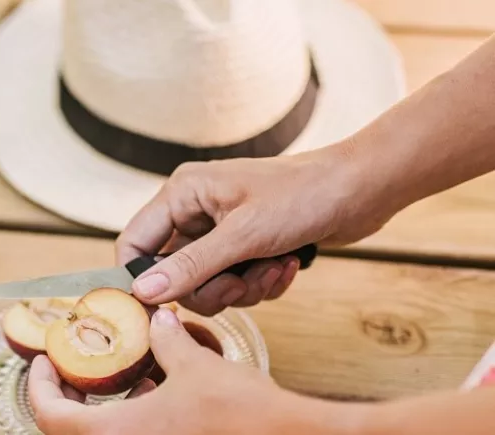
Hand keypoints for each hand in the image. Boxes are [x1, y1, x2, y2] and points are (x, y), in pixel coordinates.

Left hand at [27, 308, 332, 434]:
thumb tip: (155, 321)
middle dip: (71, 396)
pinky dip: (139, 419)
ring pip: (109, 434)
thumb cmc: (246, 414)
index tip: (44, 360)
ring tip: (127, 373)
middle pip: (71, 429)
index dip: (38, 385)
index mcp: (118, 434)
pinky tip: (162, 392)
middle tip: (75, 367)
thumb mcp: (196, 366)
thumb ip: (165, 341)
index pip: (48, 415)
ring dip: (109, 408)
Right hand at [115, 148, 390, 314]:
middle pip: (173, 274)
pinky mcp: (246, 246)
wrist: (363, 188)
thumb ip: (191, 266)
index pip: (134, 242)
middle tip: (241, 282)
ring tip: (273, 268)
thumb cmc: (305, 195)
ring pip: (206, 284)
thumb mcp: (244, 236)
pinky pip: (235, 283)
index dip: (143, 278)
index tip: (162, 307)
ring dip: (242, 287)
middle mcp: (195, 211)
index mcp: (182, 194)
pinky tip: (286, 265)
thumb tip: (143, 292)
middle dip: (211, 287)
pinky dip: (261, 283)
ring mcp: (221, 230)